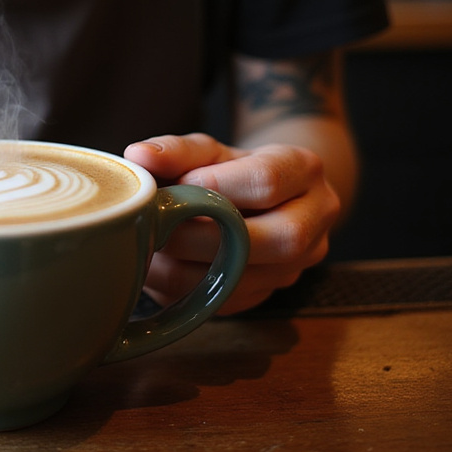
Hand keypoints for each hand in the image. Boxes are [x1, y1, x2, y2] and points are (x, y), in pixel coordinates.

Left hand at [124, 133, 336, 312]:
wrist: (265, 197)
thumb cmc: (231, 167)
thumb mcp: (209, 150)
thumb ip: (177, 151)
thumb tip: (138, 157)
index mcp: (303, 171)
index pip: (266, 181)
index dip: (214, 185)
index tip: (176, 185)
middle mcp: (312, 221)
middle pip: (263, 239)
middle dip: (196, 235)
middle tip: (151, 225)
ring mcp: (296, 265)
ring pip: (242, 278)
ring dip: (182, 268)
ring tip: (144, 249)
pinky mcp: (268, 294)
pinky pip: (225, 301)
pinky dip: (183, 289)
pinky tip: (156, 270)